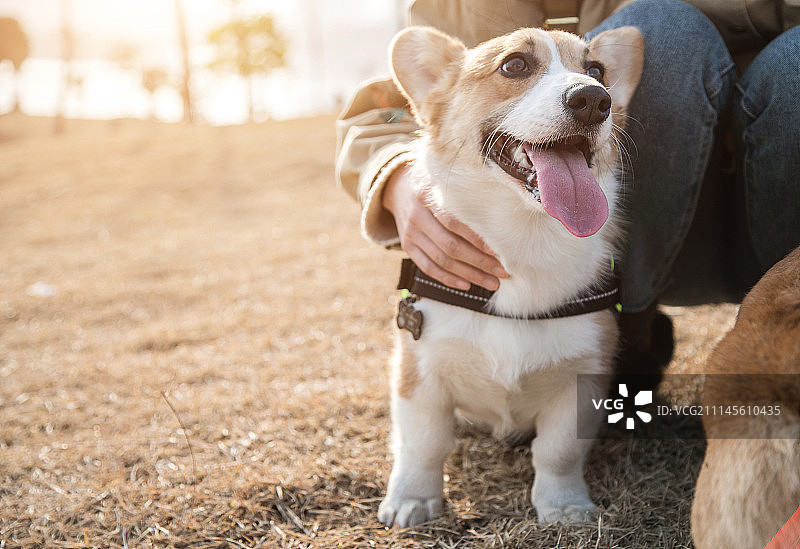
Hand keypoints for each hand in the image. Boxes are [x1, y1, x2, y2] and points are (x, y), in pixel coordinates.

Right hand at [382, 164, 508, 290]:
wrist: (398, 188)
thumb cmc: (433, 183)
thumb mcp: (446, 177)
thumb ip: (471, 188)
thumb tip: (509, 199)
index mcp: (428, 194)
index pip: (454, 222)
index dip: (477, 238)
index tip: (499, 250)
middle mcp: (417, 215)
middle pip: (450, 246)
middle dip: (479, 262)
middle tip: (503, 271)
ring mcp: (410, 233)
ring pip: (441, 260)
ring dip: (469, 274)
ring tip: (492, 282)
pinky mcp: (408, 247)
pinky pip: (428, 268)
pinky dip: (448, 279)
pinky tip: (467, 284)